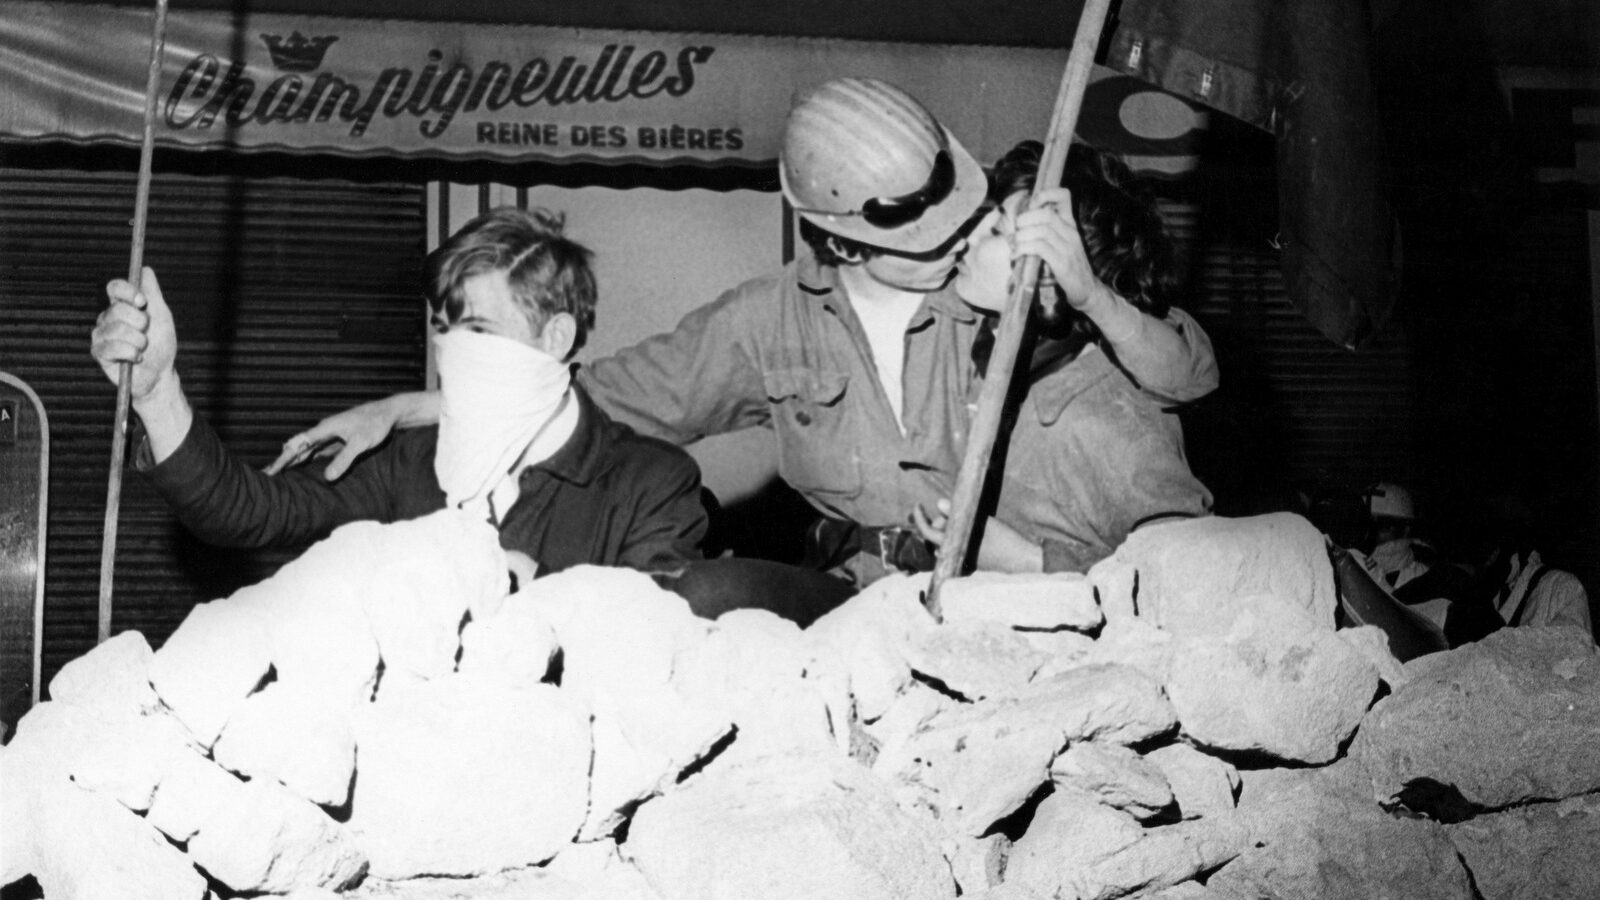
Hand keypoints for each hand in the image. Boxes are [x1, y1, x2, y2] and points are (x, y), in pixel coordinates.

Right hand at [92, 267, 177, 402]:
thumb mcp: (161, 315)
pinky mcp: (98, 352)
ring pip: (118, 330)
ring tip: (143, 348)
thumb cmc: (161, 343)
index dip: (127, 291)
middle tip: (147, 332)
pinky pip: (113, 348)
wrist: (159, 372)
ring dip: (139, 341)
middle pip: (118, 309)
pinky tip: (136, 358)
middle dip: (141, 323)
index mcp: (121, 305)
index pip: (115, 287)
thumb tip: (145, 269)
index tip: (142, 302)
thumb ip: (153, 293)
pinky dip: (131, 353)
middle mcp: (107, 317)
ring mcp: (101, 334)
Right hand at [264, 396, 403, 480]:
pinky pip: (317, 451)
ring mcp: (330, 435)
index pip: (297, 445)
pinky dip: (307, 459)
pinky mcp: (338, 440)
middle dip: (282, 461)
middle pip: (298, 447)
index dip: (283, 459)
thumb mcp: (360, 443)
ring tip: (278, 473)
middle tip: (268, 475)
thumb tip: (328, 477)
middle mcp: (324, 431)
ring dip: (293, 460)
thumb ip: (344, 459)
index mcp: (325, 429)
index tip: (271, 470)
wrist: (388, 412)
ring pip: (306, 449)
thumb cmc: (375, 424)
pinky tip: (301, 467)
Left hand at [913, 499, 1042, 572]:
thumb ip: (959, 514)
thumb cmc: (1005, 542)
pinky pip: (957, 548)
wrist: (1024, 562)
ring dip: (949, 530)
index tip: (917, 505)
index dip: (920, 518)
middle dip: (940, 521)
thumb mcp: (985, 523)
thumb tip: (939, 503)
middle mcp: (956, 556)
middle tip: (954, 509)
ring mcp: (963, 561)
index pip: (928, 532)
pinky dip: (959, 537)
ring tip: (964, 518)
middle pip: (936, 536)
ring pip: (945, 543)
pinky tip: (971, 528)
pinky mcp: (972, 562)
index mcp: (955, 547)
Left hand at [1013, 187, 1111, 312]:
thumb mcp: (1060, 244)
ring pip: (1041, 230)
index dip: (1045, 194)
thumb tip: (1018, 226)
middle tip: (1015, 231)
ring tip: (1013, 245)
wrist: (1087, 290)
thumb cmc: (1068, 267)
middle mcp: (1071, 233)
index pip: (1064, 196)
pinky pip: (1040, 248)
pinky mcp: (1063, 264)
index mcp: (1070, 225)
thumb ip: (1045, 233)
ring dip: (1021, 236)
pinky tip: (1016, 255)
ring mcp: (1068, 248)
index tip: (1030, 204)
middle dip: (1024, 220)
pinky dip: (1023, 249)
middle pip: (1046, 214)